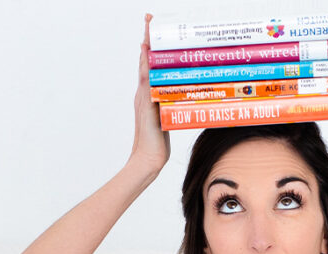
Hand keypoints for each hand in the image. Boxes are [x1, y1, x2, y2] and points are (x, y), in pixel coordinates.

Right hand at [129, 13, 169, 172]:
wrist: (148, 159)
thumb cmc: (159, 143)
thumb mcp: (168, 118)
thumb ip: (172, 106)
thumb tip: (185, 97)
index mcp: (148, 95)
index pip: (150, 65)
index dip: (151, 47)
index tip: (154, 30)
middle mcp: (143, 93)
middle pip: (145, 59)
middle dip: (148, 38)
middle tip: (150, 18)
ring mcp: (142, 98)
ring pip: (144, 65)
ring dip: (147, 45)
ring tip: (149, 27)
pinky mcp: (145, 104)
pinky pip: (145, 79)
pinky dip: (145, 64)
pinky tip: (147, 51)